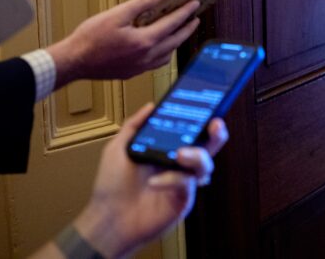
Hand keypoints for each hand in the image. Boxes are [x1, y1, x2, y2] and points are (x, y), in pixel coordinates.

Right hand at [47, 0, 200, 86]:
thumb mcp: (117, 14)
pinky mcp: (131, 73)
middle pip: (174, 41)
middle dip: (186, 29)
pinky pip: (155, 64)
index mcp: (144, 42)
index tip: (195, 4)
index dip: (185, 12)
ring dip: (176, 42)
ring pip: (166, 55)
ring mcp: (139, 68)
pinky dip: (163, 53)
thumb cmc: (90, 38)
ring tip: (179, 31)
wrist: (73, 62)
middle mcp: (146, 57)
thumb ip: (142, 3)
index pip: (172, 24)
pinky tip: (159, 48)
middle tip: (194, 18)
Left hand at [68, 104, 227, 257]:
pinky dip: (173, 179)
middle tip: (215, 125)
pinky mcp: (183, 199)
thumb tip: (151, 106)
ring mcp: (182, 182)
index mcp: (165, 149)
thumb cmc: (111, 186)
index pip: (190, 131)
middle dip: (217, 133)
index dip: (201, 119)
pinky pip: (187, 183)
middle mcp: (178, 164)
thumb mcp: (118, 149)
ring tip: (179, 155)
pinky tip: (156, 182)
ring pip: (205, 164)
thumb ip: (134, 126)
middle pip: (207, 146)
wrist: (108, 218)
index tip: (206, 107)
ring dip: (197, 155)